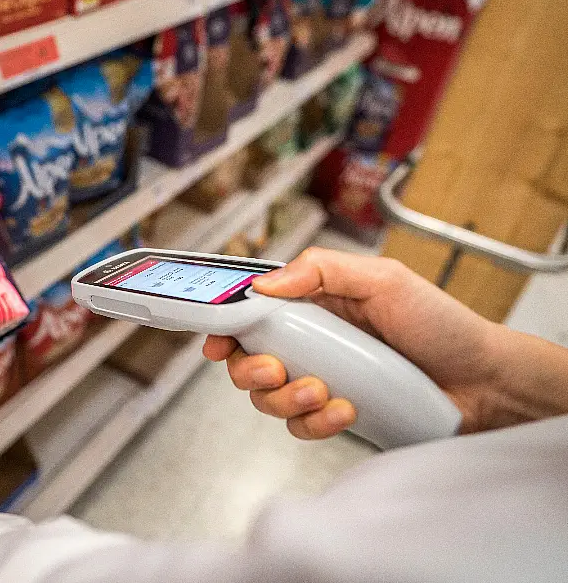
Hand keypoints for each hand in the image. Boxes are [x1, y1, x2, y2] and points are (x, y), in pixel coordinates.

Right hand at [205, 247, 525, 439]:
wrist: (483, 382)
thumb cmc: (440, 324)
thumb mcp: (383, 280)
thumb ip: (322, 271)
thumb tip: (265, 284)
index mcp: (313, 305)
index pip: (252, 313)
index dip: (224, 328)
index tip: (215, 341)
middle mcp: (310, 343)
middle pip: (246, 361)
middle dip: (249, 370)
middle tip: (274, 369)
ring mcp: (320, 381)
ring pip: (268, 398)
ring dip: (285, 398)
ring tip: (323, 391)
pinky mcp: (335, 416)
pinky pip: (301, 427)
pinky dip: (316, 422)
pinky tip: (346, 409)